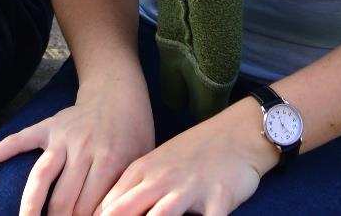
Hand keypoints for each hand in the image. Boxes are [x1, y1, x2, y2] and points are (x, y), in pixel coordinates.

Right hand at [0, 76, 153, 215]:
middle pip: (65, 201)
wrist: (118, 91)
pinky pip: (16, 143)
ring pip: (40, 179)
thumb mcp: (141, 161)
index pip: (91, 209)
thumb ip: (125, 192)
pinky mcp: (45, 127)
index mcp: (111, 161)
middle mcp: (83, 150)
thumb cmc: (134, 132)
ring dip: (30, 209)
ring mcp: (61, 138)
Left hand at [98, 102, 276, 215]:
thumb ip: (131, 190)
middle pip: (123, 212)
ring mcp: (188, 189)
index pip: (106, 206)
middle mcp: (161, 180)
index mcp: (141, 173)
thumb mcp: (157, 166)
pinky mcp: (217, 200)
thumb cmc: (195, 154)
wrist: (239, 133)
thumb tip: (102, 212)